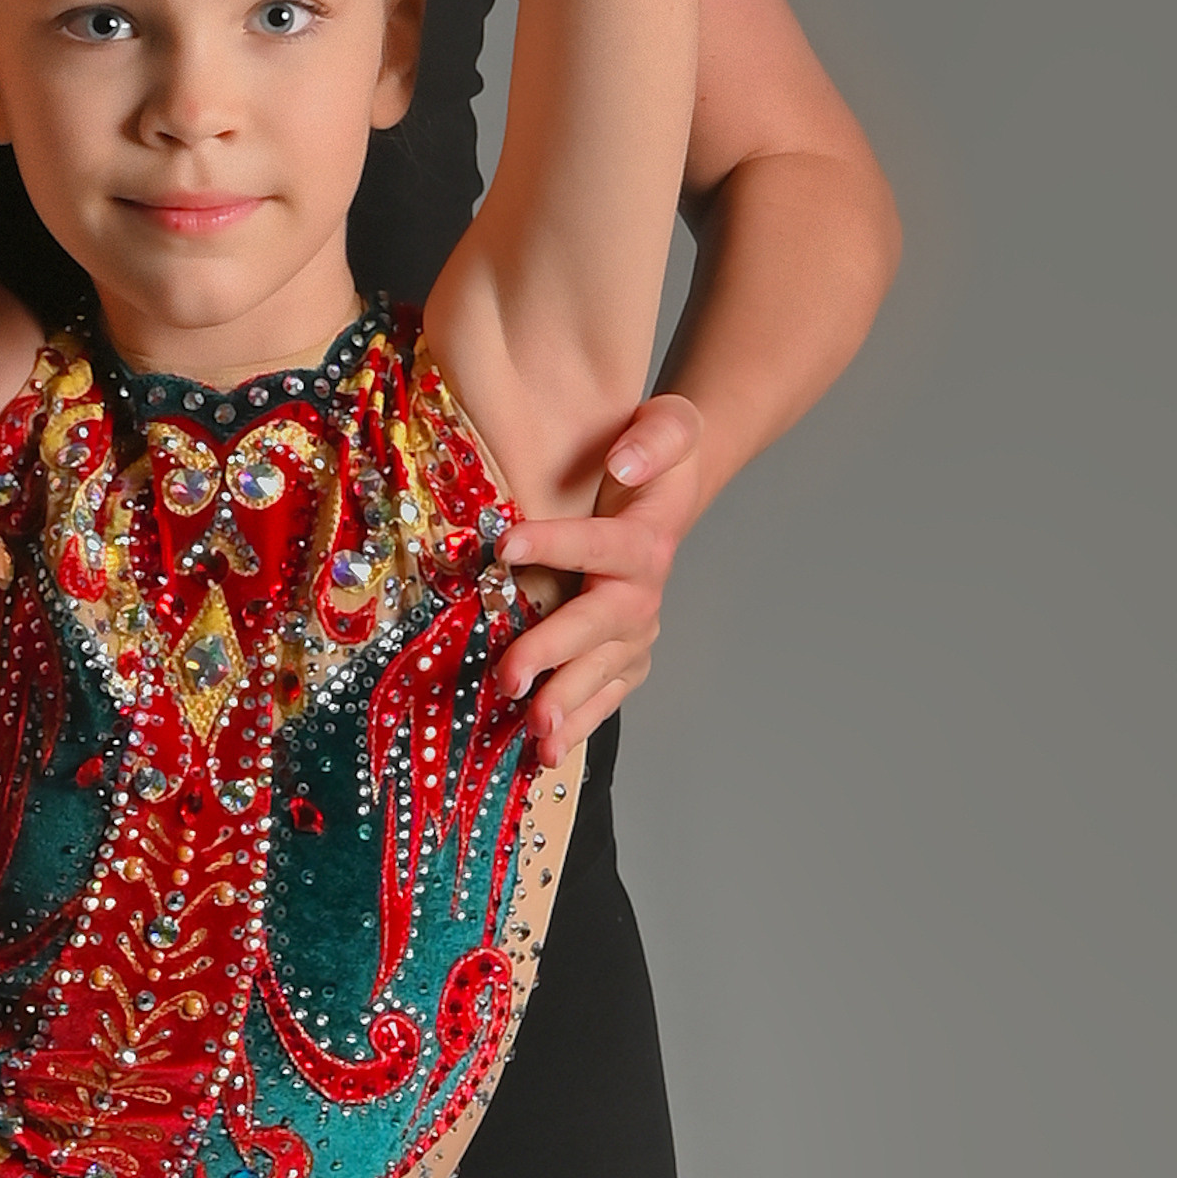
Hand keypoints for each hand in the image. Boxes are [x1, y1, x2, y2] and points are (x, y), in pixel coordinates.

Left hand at [496, 395, 703, 762]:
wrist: (672, 494)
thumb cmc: (659, 455)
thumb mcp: (671, 424)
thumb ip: (656, 437)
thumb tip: (624, 461)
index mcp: (647, 539)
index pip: (603, 543)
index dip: (557, 543)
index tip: (505, 544)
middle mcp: (644, 594)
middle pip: (601, 626)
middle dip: (554, 652)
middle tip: (509, 677)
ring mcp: (636, 633)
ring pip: (602, 673)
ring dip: (568, 706)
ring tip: (535, 738)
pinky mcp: (625, 657)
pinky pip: (604, 696)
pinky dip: (578, 724)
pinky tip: (546, 753)